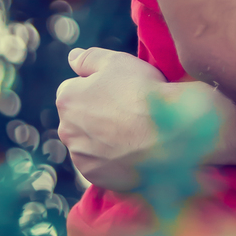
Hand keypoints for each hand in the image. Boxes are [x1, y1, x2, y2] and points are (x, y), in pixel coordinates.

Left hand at [55, 47, 173, 190]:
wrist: (170, 135)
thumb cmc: (144, 93)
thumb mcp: (118, 61)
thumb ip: (89, 58)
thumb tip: (71, 57)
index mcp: (67, 99)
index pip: (73, 89)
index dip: (97, 87)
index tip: (118, 91)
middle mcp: (66, 131)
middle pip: (78, 118)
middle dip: (95, 114)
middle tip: (127, 111)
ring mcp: (80, 157)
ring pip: (88, 142)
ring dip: (102, 138)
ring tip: (132, 133)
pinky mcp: (95, 177)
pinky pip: (100, 164)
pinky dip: (111, 159)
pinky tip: (133, 151)